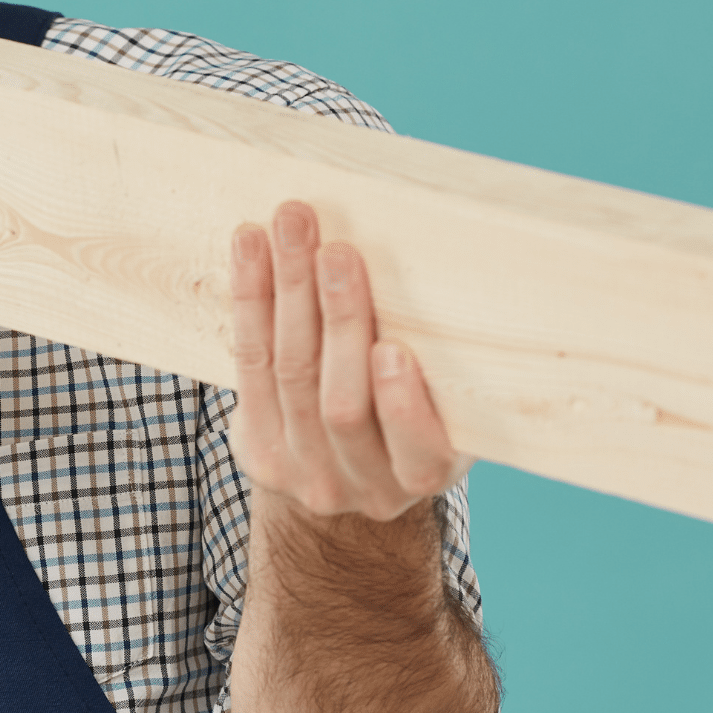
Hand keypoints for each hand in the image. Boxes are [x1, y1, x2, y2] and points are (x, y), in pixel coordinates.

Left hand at [228, 202, 469, 522]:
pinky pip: (248, 364)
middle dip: (338, 319)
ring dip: (287, 291)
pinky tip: (250, 245)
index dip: (401, 402)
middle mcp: (363, 484)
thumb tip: (465, 268)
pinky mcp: (255, 449)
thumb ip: (450, 367)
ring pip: (289, 373)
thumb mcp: (451, 409)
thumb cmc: (414, 417)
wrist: (349, 485)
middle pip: (341, 401)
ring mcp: (303, 470)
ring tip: (292, 227)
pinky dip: (249, 299)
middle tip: (336, 251)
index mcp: (425, 474)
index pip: (415, 447)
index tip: (393, 347)